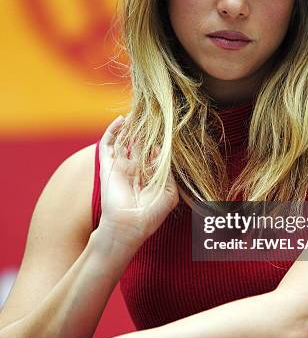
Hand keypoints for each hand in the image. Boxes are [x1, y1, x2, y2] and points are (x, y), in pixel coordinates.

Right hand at [93, 116, 178, 255]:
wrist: (128, 226)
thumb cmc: (150, 213)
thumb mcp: (170, 193)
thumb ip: (168, 171)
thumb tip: (162, 151)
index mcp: (148, 177)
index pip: (153, 153)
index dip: (160, 141)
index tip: (167, 127)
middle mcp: (134, 170)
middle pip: (139, 144)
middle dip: (144, 131)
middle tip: (152, 114)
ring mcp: (120, 167)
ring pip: (124, 141)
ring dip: (129, 127)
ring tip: (137, 111)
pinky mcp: (107, 166)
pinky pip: (107, 144)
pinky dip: (112, 130)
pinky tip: (121, 120)